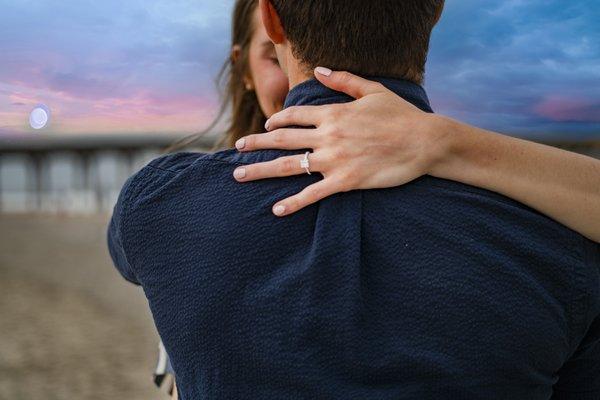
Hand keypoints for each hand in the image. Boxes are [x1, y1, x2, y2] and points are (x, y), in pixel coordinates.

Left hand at [233, 68, 449, 215]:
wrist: (424, 142)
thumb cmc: (401, 115)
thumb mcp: (372, 91)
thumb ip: (343, 80)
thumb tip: (319, 71)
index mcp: (333, 113)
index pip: (294, 116)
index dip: (276, 121)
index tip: (266, 127)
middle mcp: (328, 135)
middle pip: (282, 139)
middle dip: (255, 143)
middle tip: (236, 149)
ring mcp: (334, 159)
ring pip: (289, 166)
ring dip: (260, 170)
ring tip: (239, 175)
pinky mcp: (345, 181)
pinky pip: (313, 194)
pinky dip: (294, 203)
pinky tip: (276, 210)